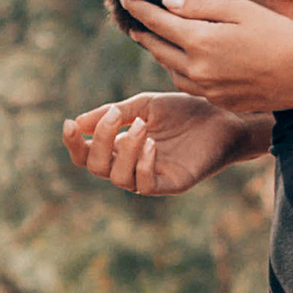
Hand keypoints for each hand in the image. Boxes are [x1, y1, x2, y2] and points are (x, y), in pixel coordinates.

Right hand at [62, 93, 268, 196]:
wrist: (222, 117)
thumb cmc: (184, 111)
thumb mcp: (144, 106)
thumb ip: (114, 113)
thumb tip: (78, 123)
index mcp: (121, 147)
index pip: (87, 155)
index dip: (74, 144)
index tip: (70, 124)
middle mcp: (132, 165)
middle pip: (96, 167)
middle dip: (99, 141)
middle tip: (115, 116)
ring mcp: (151, 177)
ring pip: (118, 178)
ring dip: (124, 149)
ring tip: (143, 126)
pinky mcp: (171, 184)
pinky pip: (145, 186)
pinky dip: (142, 164)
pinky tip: (152, 144)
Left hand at [125, 0, 292, 109]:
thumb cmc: (279, 34)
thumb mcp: (240, 9)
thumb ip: (199, 6)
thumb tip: (167, 1)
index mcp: (201, 41)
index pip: (158, 22)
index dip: (139, 9)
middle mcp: (198, 69)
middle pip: (159, 50)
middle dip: (144, 34)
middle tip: (135, 23)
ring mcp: (209, 90)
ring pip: (172, 71)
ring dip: (163, 55)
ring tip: (159, 43)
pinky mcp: (221, 101)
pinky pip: (191, 87)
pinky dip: (183, 73)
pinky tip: (188, 65)